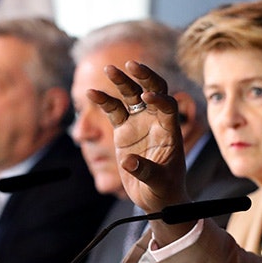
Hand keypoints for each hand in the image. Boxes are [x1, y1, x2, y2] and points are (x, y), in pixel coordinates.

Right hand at [87, 61, 190, 221]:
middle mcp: (156, 121)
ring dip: (122, 81)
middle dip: (144, 76)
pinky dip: (104, 101)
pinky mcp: (124, 130)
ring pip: (132, 96)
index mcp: (170, 131)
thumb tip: (127, 162)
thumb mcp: (159, 183)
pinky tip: (91, 93)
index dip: (159, 98)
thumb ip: (146, 171)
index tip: (147, 97)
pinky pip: (113, 110)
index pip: (168, 106)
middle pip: (153, 90)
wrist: (157, 197)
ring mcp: (140, 123)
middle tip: (132, 65)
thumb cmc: (164, 190)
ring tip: (109, 69)